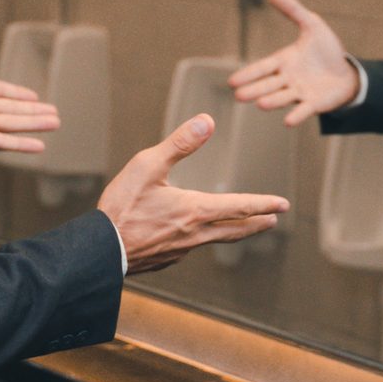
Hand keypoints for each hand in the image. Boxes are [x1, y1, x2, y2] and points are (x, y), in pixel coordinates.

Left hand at [0, 2, 59, 151]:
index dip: (17, 93)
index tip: (34, 96)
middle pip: (12, 108)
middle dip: (34, 111)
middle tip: (55, 114)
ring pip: (13, 123)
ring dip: (34, 123)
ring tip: (56, 123)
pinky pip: (2, 141)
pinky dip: (21, 144)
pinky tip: (39, 146)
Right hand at [97, 115, 289, 273]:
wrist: (99, 250)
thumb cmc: (122, 207)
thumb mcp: (148, 166)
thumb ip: (180, 144)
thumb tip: (207, 122)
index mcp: (195, 210)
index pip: (239, 206)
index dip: (263, 204)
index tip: (282, 204)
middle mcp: (194, 233)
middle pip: (235, 229)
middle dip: (256, 223)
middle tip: (273, 219)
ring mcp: (181, 250)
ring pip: (215, 239)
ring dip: (234, 232)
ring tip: (244, 228)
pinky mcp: (166, 259)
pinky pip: (191, 248)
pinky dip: (202, 239)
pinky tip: (196, 237)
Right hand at [226, 0, 358, 126]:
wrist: (347, 73)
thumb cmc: (326, 50)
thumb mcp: (311, 25)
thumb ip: (293, 10)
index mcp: (284, 61)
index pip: (263, 67)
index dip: (249, 73)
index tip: (232, 81)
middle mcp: (288, 79)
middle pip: (268, 85)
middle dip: (254, 90)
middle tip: (238, 95)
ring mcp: (300, 93)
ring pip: (282, 97)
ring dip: (272, 101)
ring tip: (260, 104)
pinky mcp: (315, 104)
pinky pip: (304, 110)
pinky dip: (296, 115)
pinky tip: (288, 121)